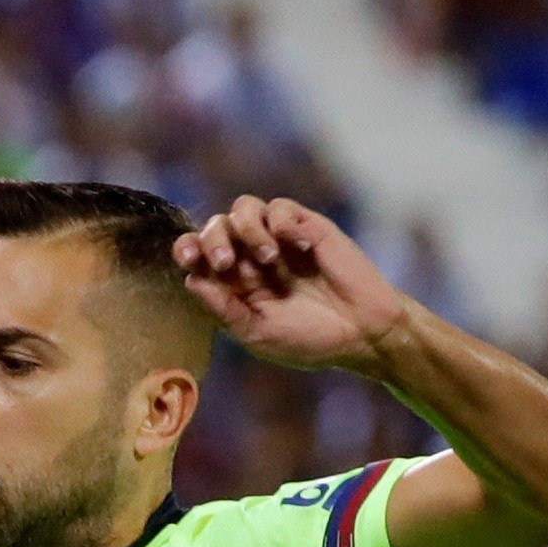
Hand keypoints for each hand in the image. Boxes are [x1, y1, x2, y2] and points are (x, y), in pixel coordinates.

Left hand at [173, 196, 411, 374]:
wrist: (361, 331)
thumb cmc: (308, 339)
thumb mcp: (257, 332)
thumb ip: (224, 309)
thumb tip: (190, 281)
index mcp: (231, 284)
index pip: (197, 255)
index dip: (186, 249)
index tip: (188, 260)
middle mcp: (249, 258)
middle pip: (215, 226)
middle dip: (213, 239)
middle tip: (226, 262)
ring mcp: (277, 240)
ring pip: (243, 208)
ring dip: (247, 229)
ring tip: (268, 258)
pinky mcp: (305, 227)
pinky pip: (280, 207)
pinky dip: (282, 223)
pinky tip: (301, 248)